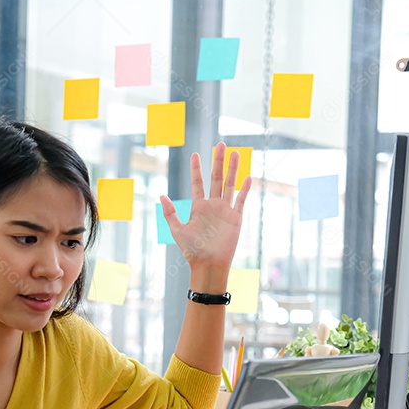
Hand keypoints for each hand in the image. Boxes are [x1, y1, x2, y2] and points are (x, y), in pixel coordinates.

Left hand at [159, 142, 251, 278]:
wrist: (208, 265)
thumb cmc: (192, 250)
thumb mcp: (177, 230)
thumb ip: (170, 213)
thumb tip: (161, 196)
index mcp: (198, 207)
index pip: (198, 182)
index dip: (197, 168)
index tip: (195, 154)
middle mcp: (213, 205)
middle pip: (216, 178)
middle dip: (218, 161)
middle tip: (221, 144)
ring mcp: (225, 210)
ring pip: (230, 184)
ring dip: (232, 169)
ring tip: (235, 153)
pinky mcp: (236, 218)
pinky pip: (241, 200)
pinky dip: (245, 189)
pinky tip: (248, 177)